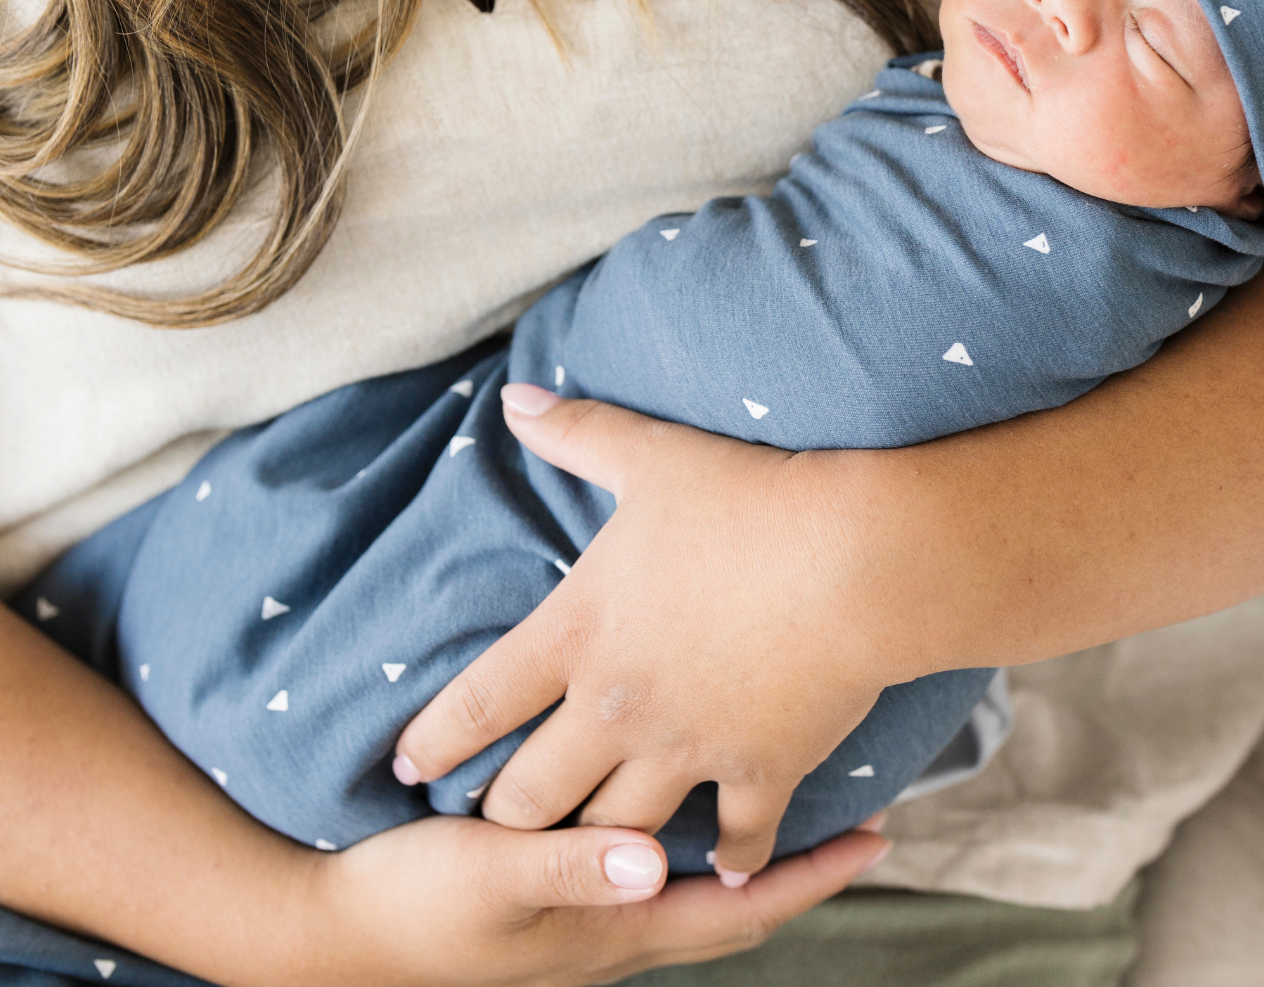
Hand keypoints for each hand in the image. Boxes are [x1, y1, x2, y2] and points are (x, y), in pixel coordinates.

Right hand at [299, 811, 890, 986]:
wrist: (333, 932)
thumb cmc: (416, 907)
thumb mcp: (490, 882)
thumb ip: (572, 868)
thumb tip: (656, 863)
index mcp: (616, 930)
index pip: (740, 910)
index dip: (811, 878)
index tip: (879, 838)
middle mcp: (615, 927)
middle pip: (733, 904)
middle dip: (800, 864)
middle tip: (861, 814)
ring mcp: (587, 913)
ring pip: (693, 881)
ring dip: (746, 843)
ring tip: (789, 785)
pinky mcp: (553, 886)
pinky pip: (645, 863)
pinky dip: (683, 832)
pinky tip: (682, 787)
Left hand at [395, 388, 907, 880]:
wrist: (855, 556)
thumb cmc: (748, 499)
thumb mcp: (653, 456)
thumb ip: (577, 434)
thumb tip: (514, 399)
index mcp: (581, 631)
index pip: (480, 700)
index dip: (434, 740)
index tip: (407, 768)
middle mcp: (619, 705)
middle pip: (532, 793)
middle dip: (505, 812)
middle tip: (495, 819)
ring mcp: (688, 749)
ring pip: (615, 833)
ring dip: (599, 846)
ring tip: (591, 853)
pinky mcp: (760, 771)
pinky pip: (737, 839)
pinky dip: (732, 854)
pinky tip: (729, 865)